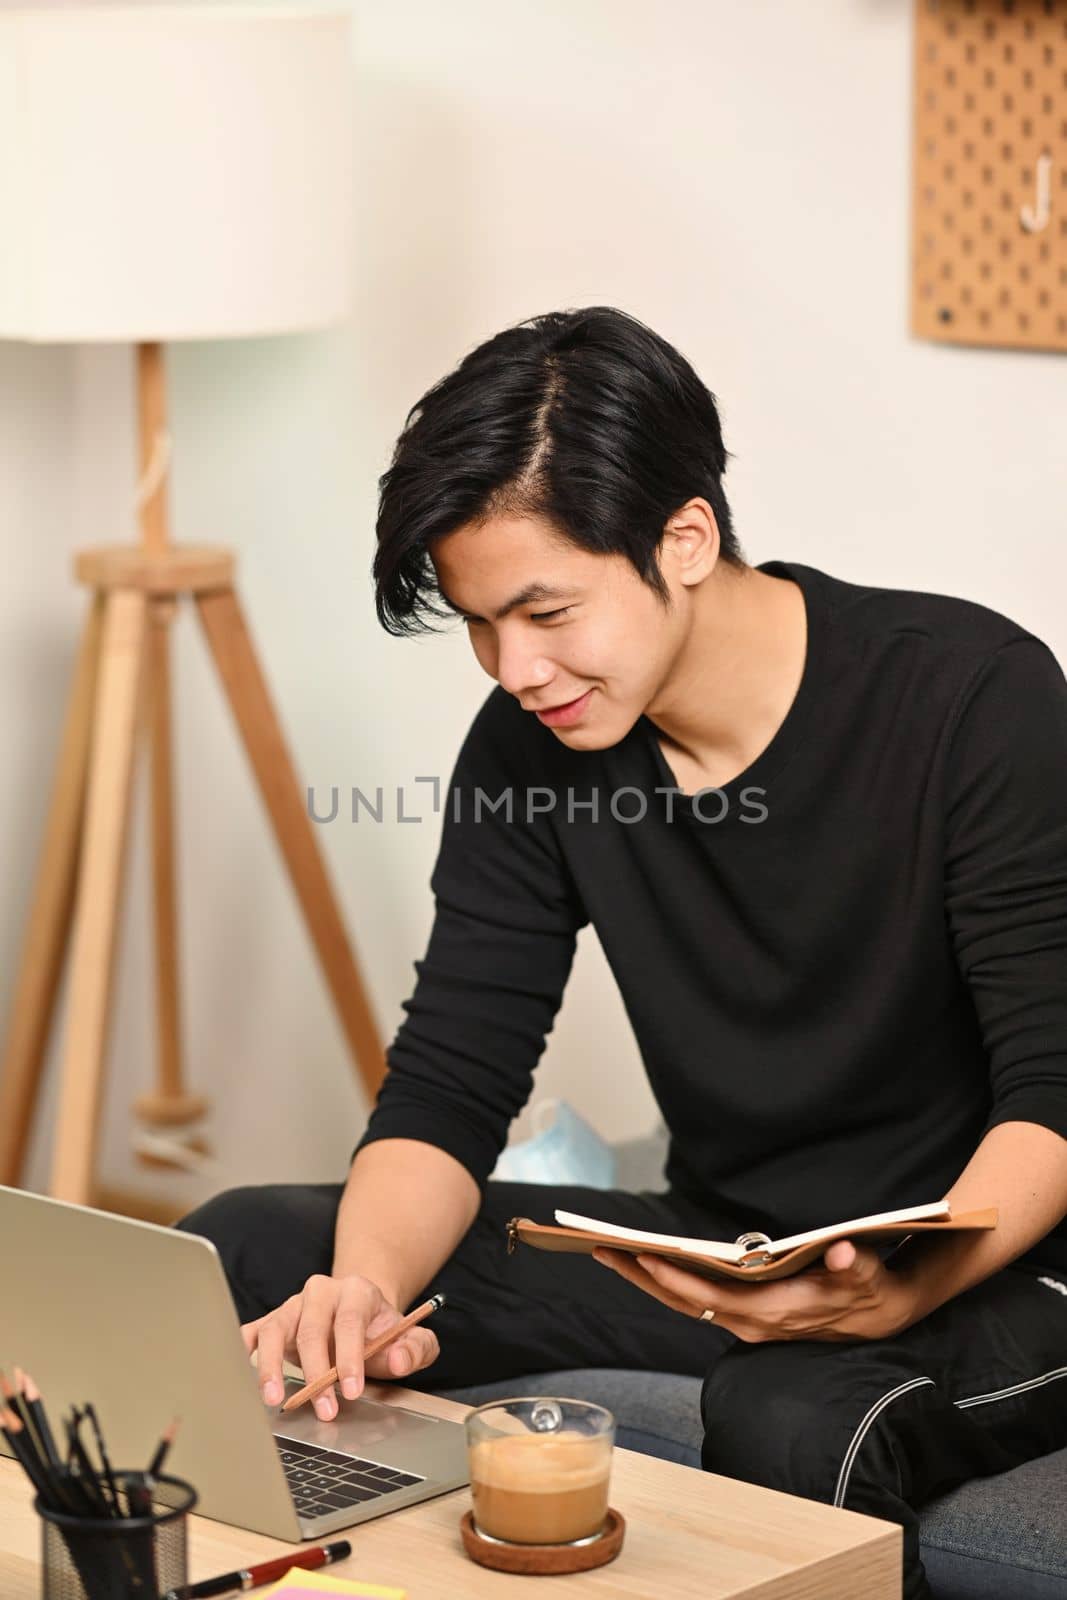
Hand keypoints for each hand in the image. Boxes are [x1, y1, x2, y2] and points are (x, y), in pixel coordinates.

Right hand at [241, 1274, 440, 1419]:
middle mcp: (320, 1293)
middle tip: (324, 1409)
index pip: (350, 1321)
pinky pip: (251, 1333)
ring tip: (274, 1399)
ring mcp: (292, 1306)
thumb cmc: (380, 1332)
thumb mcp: (409, 1337)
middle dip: (316, 1372)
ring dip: (272, 1367)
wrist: (358, 1311)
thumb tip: (400, 1360)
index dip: (350, 1356)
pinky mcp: (271, 1322)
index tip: (352, 1390)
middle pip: (311, 1328)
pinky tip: (239, 1376)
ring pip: (275, 1330)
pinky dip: (242, 1352)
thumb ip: (415, 1348)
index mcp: (356, 1291)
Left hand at [592, 1240, 919, 1342]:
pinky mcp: (743, 1313)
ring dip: (644, 1278)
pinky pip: (693, 1299)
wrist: (878, 1313)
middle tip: (598, 1247)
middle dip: (639, 1276)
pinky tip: (643, 1260)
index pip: (709, 1298)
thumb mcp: (867, 1274)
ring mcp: (743, 1321)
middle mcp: (748, 1323)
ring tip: (608, 1249)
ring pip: (682, 1302)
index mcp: (770, 1313)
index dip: (675, 1278)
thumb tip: (843, 1250)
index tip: (642, 1255)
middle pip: (681, 1302)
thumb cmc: (868, 1288)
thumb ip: (853, 1265)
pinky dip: (664, 1280)